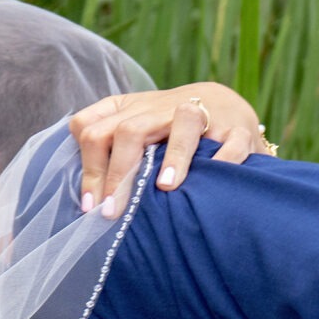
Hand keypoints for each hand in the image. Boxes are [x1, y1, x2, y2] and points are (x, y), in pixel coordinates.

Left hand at [69, 82, 276, 215]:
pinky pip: (231, 140)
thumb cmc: (163, 130)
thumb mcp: (126, 133)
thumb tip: (82, 201)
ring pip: (183, 122)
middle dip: (117, 173)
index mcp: (127, 110)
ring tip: (164, 187)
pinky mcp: (237, 128)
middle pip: (127, 130)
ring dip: (172, 155)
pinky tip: (215, 175)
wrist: (222, 106)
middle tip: (112, 211)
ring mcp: (201, 114)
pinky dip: (224, 157)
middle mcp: (160, 108)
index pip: (92, 128)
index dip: (88, 168)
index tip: (90, 206)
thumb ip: (100, 153)